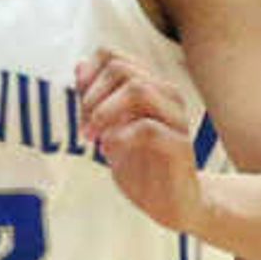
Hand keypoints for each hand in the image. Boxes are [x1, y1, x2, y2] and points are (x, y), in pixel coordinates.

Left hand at [82, 49, 212, 233]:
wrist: (171, 203)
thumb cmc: (140, 165)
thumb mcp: (108, 129)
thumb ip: (95, 99)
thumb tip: (79, 65)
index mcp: (149, 87)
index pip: (112, 56)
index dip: (87, 78)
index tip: (81, 109)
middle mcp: (166, 95)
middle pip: (121, 70)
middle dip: (92, 97)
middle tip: (84, 129)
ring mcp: (176, 119)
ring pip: (138, 90)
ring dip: (105, 112)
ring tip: (93, 137)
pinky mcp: (180, 146)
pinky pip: (148, 128)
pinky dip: (120, 137)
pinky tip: (109, 151)